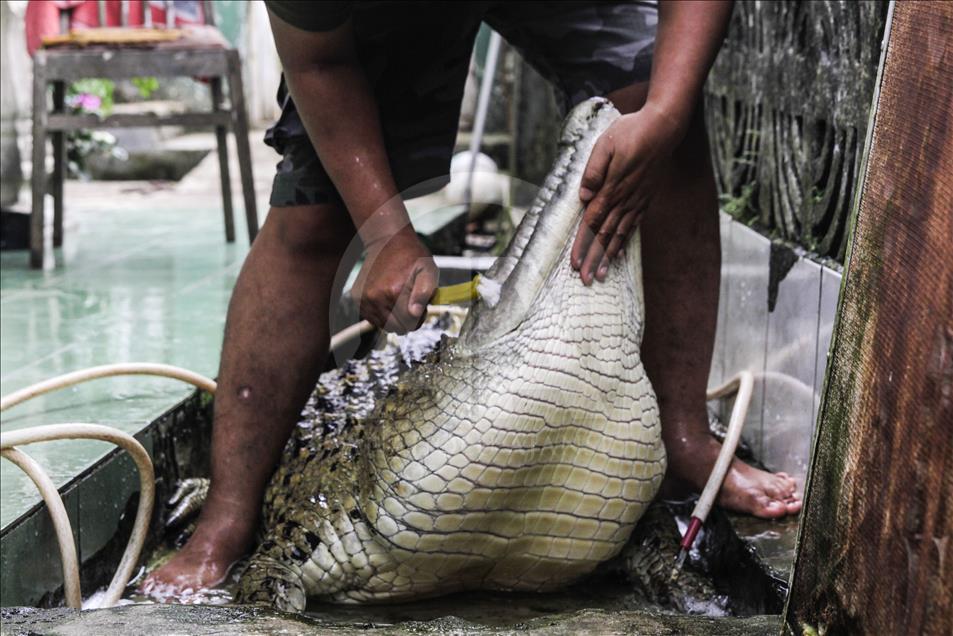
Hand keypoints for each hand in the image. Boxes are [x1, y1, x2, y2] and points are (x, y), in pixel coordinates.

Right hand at [351, 230, 437, 333]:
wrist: (386, 242)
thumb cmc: (411, 257)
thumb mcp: (427, 270)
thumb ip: (425, 292)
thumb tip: (415, 312)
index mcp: (395, 291)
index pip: (411, 323)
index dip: (419, 317)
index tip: (421, 306)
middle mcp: (376, 297)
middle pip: (397, 328)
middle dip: (407, 320)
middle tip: (410, 303)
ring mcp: (364, 299)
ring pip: (384, 326)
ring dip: (394, 318)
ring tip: (398, 299)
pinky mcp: (356, 299)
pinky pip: (373, 319)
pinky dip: (382, 315)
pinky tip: (387, 299)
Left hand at [571, 103, 683, 284]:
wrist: (662, 127)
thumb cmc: (630, 131)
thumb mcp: (606, 144)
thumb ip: (594, 170)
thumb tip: (584, 196)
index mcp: (611, 188)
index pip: (592, 223)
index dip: (582, 245)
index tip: (574, 264)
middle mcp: (624, 200)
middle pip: (604, 236)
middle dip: (593, 259)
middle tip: (585, 281)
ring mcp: (636, 201)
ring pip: (619, 235)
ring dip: (608, 257)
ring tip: (600, 276)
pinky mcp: (644, 198)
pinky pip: (633, 226)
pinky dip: (624, 243)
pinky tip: (619, 256)